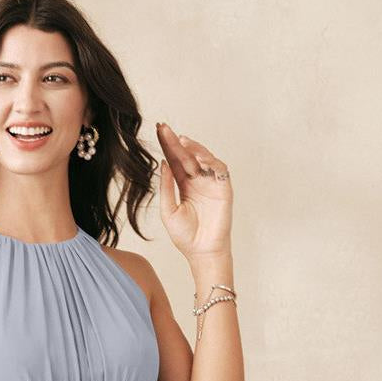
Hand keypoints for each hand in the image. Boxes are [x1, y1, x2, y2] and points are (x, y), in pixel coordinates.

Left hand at [155, 122, 232, 259]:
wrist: (202, 252)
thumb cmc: (186, 236)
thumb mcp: (169, 210)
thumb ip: (166, 187)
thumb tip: (164, 164)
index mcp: (184, 184)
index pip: (175, 161)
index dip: (167, 146)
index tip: (158, 132)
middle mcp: (198, 180)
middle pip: (186, 156)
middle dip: (175, 142)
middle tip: (164, 128)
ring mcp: (211, 183)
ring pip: (203, 158)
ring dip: (192, 148)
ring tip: (180, 141)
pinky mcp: (223, 188)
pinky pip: (218, 168)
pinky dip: (209, 160)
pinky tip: (198, 156)